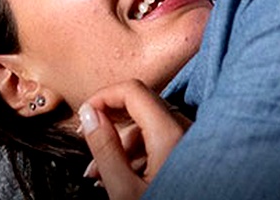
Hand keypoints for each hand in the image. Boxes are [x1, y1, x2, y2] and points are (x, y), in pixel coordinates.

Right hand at [78, 80, 190, 199]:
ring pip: (151, 126)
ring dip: (124, 145)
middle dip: (111, 128)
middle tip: (91, 154)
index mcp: (170, 133)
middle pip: (141, 109)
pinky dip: (142, 153)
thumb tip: (89, 114)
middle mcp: (187, 131)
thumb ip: (105, 147)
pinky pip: (164, 141)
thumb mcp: (123, 188)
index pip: (133, 91)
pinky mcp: (194, 156)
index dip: (103, 97)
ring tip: (103, 175)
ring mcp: (192, 142)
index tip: (85, 115)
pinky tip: (126, 177)